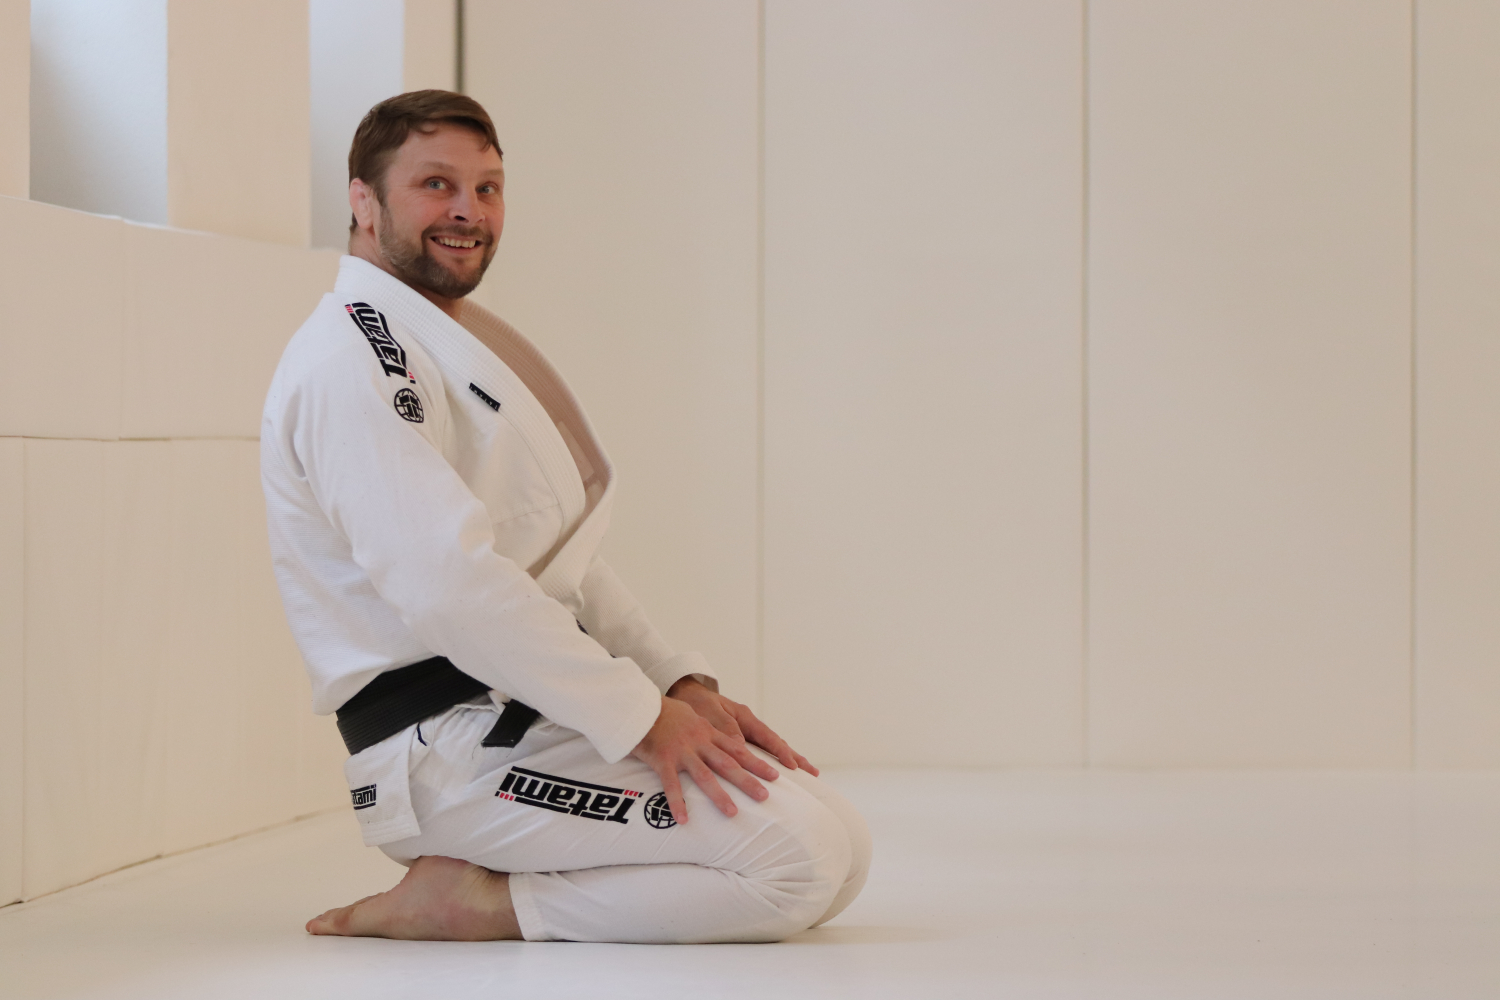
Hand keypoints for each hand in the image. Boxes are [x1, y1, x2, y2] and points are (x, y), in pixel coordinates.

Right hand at [631, 696, 779, 824]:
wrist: (639, 704)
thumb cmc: (663, 711)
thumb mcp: (692, 715)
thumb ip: (707, 729)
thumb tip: (723, 738)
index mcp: (707, 732)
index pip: (738, 749)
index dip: (757, 762)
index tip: (775, 774)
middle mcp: (699, 742)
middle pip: (728, 763)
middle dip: (748, 780)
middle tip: (765, 796)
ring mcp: (681, 751)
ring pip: (704, 775)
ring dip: (719, 795)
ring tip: (732, 813)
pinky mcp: (662, 759)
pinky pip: (671, 784)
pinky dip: (677, 802)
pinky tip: (683, 820)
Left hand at [666, 677, 818, 776]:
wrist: (684, 695)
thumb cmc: (696, 703)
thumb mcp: (709, 713)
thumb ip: (726, 728)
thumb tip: (743, 747)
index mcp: (745, 717)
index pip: (769, 738)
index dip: (782, 753)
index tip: (792, 767)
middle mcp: (748, 726)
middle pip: (777, 744)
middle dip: (795, 759)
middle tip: (813, 774)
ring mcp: (745, 733)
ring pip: (769, 750)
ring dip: (786, 763)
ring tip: (805, 776)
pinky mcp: (736, 741)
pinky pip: (757, 753)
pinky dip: (769, 763)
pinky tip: (777, 774)